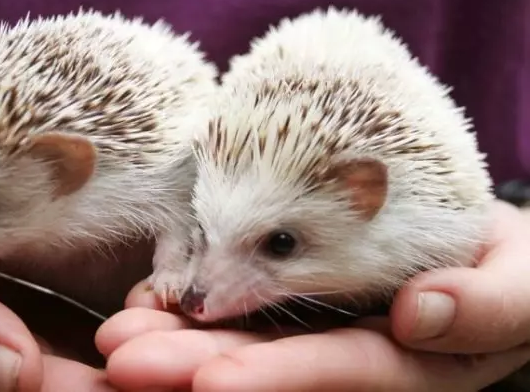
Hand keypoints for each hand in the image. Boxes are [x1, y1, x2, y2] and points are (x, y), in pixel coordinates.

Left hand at [95, 200, 529, 390]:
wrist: (474, 230)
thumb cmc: (507, 268)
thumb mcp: (520, 285)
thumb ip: (491, 305)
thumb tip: (422, 314)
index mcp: (407, 361)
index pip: (339, 373)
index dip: (278, 379)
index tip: (211, 381)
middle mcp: (349, 352)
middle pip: (267, 368)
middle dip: (194, 367)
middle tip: (126, 359)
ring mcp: (316, 324)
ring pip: (240, 338)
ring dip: (175, 338)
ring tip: (118, 332)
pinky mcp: (294, 289)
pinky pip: (239, 299)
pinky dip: (191, 301)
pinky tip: (146, 297)